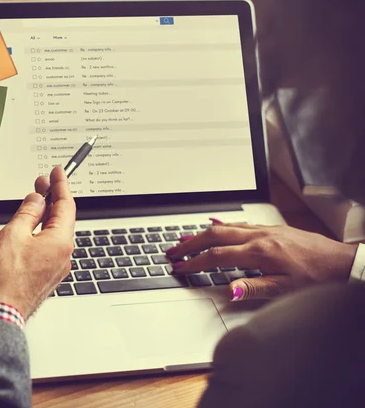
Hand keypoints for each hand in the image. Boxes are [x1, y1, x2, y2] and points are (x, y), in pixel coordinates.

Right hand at [0, 167, 75, 318]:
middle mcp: (61, 256)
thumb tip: (37, 200)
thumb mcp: (13, 234)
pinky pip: (33, 253)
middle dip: (44, 203)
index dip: (60, 185)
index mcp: (60, 242)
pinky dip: (17, 246)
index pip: (66, 205)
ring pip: (40, 238)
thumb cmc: (5, 280)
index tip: (57, 172)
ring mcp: (52, 269)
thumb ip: (27, 213)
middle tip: (39, 185)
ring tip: (4, 229)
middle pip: (56, 221)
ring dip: (23, 229)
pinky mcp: (41, 278)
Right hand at [167, 221, 357, 301]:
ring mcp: (265, 230)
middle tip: (171, 251)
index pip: (217, 256)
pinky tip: (214, 224)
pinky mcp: (271, 228)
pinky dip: (222, 224)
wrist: (342, 263)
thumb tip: (228, 289)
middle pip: (214, 235)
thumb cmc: (317, 278)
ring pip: (225, 226)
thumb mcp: (286, 290)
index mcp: (260, 252)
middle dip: (189, 243)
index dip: (194, 262)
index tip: (179, 268)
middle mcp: (260, 236)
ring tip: (184, 240)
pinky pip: (239, 223)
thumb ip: (254, 288)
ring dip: (201, 233)